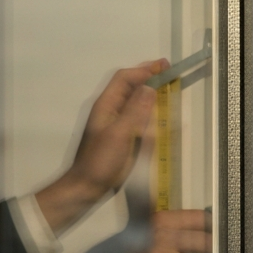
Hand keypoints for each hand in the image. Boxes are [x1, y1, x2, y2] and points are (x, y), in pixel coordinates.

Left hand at [35, 61, 166, 232]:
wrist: (85, 187)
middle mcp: (108, 109)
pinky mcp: (117, 134)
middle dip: (146, 75)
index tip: (164, 66)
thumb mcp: (120, 134)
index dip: (144, 69)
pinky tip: (153, 111)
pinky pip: (132, 113)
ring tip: (163, 86)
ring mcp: (112, 122)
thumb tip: (150, 87)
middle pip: (126, 85)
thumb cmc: (101, 161)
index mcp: (106, 105)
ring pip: (129, 98)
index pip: (124, 78)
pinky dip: (144, 106)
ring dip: (145, 89)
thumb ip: (135, 110)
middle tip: (167, 72)